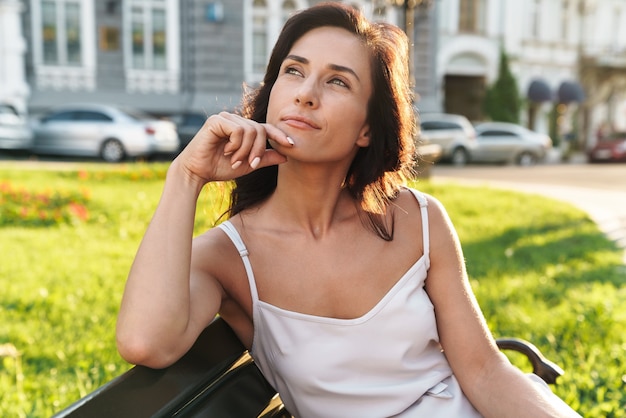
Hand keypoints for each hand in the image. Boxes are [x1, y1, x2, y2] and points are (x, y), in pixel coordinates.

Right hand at [175, 112, 292, 185]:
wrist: (198, 172)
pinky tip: (226, 151)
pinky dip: (236, 145)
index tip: (292, 144)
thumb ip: (265, 158)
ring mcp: (226, 118)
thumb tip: (286, 155)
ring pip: (250, 131)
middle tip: (249, 164)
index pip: (266, 128)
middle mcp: (235, 120)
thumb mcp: (248, 164)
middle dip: (257, 151)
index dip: (279, 135)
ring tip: (234, 160)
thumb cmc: (220, 168)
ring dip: (245, 150)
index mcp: (243, 129)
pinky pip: (238, 130)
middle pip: (260, 130)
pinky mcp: (217, 120)